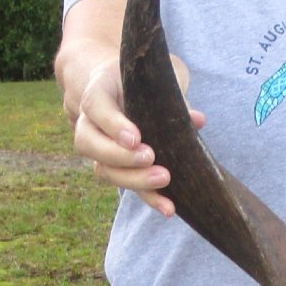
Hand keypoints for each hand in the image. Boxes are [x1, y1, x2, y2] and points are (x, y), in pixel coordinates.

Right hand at [71, 56, 205, 216]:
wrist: (125, 86)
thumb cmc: (144, 78)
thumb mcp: (160, 76)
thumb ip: (174, 97)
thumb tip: (197, 120)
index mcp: (98, 89)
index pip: (95, 105)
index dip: (112, 125)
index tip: (135, 138)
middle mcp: (90, 121)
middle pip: (89, 143)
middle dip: (120, 156)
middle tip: (150, 157)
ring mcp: (99, 147)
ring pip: (103, 169)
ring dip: (134, 180)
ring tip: (164, 179)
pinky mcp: (117, 168)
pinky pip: (126, 185)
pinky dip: (149, 198)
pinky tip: (169, 208)